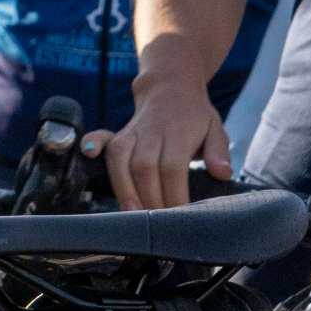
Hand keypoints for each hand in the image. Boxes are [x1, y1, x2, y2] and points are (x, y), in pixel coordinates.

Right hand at [95, 82, 229, 211]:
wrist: (171, 85)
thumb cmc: (194, 115)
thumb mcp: (215, 128)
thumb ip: (219, 151)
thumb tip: (222, 173)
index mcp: (177, 133)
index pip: (172, 167)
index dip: (173, 194)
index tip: (180, 217)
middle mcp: (151, 131)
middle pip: (144, 167)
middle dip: (148, 199)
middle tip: (157, 225)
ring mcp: (132, 131)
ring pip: (121, 158)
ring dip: (123, 188)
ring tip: (130, 214)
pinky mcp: (119, 133)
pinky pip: (103, 138)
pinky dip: (93, 145)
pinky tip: (88, 156)